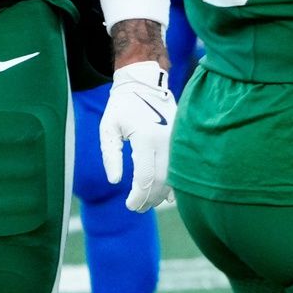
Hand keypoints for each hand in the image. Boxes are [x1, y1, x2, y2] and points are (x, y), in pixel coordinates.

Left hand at [100, 62, 175, 211]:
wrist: (146, 84)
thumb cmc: (123, 107)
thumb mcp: (108, 128)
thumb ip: (110, 155)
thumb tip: (115, 181)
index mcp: (146, 137)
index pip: (145, 177)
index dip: (138, 196)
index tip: (129, 206)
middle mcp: (166, 140)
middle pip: (161, 180)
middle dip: (149, 198)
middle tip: (137, 208)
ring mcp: (178, 140)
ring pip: (175, 176)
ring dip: (162, 194)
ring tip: (149, 203)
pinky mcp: (183, 140)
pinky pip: (182, 167)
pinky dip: (176, 184)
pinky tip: (168, 196)